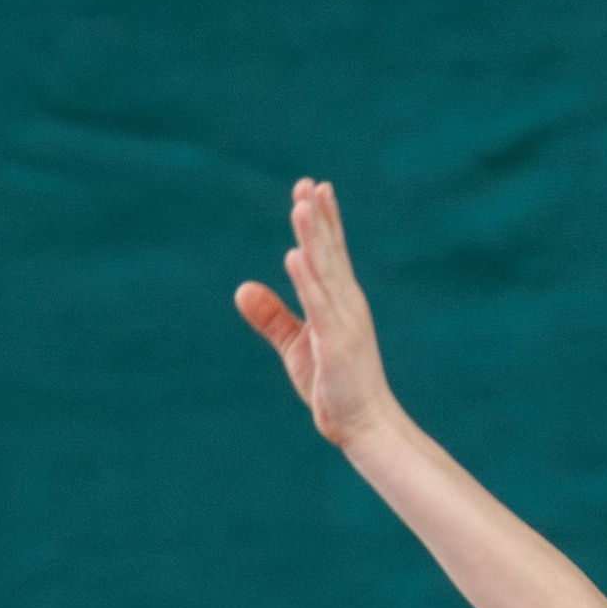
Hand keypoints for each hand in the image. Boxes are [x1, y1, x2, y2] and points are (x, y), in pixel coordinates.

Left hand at [235, 179, 394, 447]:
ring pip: (324, 270)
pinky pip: (318, 305)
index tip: (311, 187)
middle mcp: (346, 304)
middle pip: (329, 252)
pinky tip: (294, 255)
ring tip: (300, 204)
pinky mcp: (336, 343)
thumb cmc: (334, 386)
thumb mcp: (296, 345)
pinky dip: (306, 280)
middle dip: (319, 216)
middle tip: (308, 183)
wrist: (364, 425)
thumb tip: (242, 288)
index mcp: (339, 302)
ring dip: (312, 236)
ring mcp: (343, 321)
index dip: (322, 220)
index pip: (330, 253)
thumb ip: (272, 316)